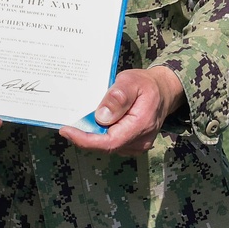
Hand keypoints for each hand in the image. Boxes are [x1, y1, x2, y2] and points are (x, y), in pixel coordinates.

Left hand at [58, 67, 184, 156]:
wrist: (163, 91)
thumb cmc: (145, 84)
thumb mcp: (131, 82)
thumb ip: (118, 97)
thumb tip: (101, 116)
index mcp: (141, 125)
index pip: (110, 141)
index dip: (86, 139)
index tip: (66, 130)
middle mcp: (140, 141)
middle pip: (106, 146)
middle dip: (84, 137)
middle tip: (65, 124)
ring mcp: (137, 144)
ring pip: (107, 146)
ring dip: (90, 136)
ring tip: (75, 122)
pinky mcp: (132, 143)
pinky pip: (112, 142)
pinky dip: (98, 135)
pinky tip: (89, 124)